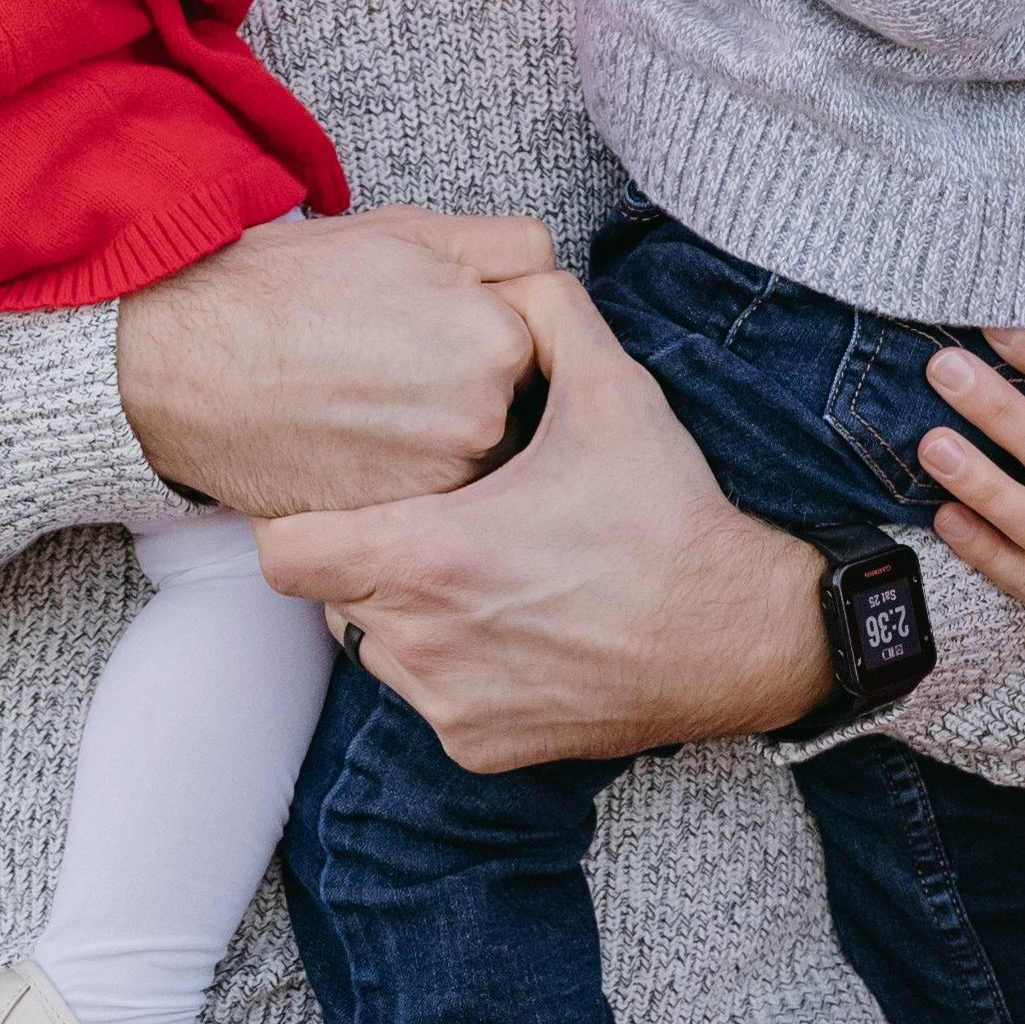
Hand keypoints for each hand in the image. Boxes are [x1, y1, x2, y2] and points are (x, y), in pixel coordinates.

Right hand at [115, 205, 555, 520]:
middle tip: (402, 375)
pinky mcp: (392, 527)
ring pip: (476, 466)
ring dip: (444, 447)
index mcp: (502, 339)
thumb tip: (552, 275)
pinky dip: (404, 486)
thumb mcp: (412, 231)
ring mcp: (438, 482)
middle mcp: (485, 419)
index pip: (544, 352)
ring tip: (374, 410)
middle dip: (476, 397)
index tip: (441, 337)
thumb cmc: (292, 286)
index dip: (492, 339)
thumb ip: (506, 249)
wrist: (189, 356)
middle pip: (517, 415)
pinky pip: (427, 509)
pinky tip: (355, 448)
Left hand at [263, 272, 827, 765]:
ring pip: (376, 650)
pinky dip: (453, 667)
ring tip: (482, 574)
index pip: (285, 553)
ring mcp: (449, 702)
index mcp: (432, 556)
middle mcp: (424, 642)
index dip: (303, 520)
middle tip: (435, 525)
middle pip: (329, 597)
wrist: (739, 636)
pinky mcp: (478, 745)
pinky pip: (429, 699)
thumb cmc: (671, 518)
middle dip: (364, 557)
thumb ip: (546, 313)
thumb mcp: (614, 391)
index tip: (345, 500)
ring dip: (406, 614)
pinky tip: (516, 627)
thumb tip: (507, 278)